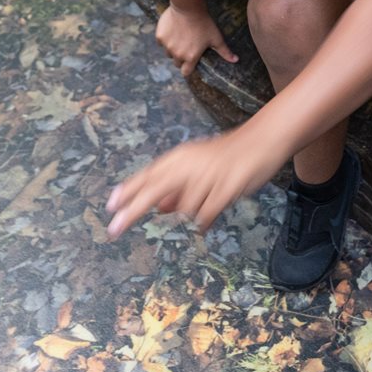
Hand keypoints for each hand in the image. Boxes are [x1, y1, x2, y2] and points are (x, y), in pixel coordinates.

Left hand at [105, 128, 286, 237]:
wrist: (261, 142)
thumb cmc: (227, 157)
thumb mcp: (198, 169)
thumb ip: (178, 188)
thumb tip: (160, 208)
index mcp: (179, 158)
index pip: (148, 175)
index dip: (128, 191)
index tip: (109, 206)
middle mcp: (188, 165)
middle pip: (153, 189)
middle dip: (132, 211)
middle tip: (113, 229)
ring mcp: (206, 176)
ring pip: (184, 208)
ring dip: (192, 212)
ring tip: (210, 199)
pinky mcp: (224, 187)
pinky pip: (205, 214)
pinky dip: (205, 221)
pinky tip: (208, 220)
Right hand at [155, 4, 236, 76]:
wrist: (188, 7)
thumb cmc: (204, 23)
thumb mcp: (216, 38)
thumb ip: (225, 52)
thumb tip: (236, 60)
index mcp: (191, 57)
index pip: (186, 72)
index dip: (188, 68)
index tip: (190, 62)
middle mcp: (177, 54)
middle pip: (177, 63)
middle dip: (181, 57)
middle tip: (187, 46)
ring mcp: (167, 46)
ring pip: (168, 53)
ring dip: (173, 48)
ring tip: (181, 37)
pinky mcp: (160, 37)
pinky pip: (162, 42)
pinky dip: (166, 39)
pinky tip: (174, 30)